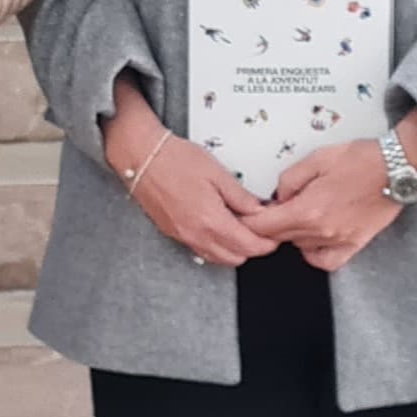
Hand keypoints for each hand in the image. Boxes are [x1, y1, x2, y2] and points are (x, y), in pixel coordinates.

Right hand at [103, 86, 271, 267]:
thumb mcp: (218, 173)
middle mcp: (196, 235)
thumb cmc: (175, 159)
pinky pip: (202, 251)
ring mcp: (184, 237)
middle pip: (236, 258)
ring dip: (234, 248)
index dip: (267, 243)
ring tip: (240, 226)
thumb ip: (241, 198)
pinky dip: (216, 246)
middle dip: (252, 247)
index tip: (275, 233)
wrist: (141, 158)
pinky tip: (219, 226)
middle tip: (260, 228)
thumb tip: (260, 211)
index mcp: (211, 221)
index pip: (249, 246)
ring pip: (218, 258)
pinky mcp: (174, 233)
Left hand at [253, 137, 404, 269]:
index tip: (246, 213)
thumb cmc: (359, 159)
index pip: (263, 227)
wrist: (397, 168)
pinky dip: (313, 252)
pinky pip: (324, 261)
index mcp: (307, 210)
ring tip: (298, 213)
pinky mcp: (354, 245)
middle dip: (268, 225)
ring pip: (298, 247)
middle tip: (271, 209)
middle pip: (278, 239)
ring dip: (291, 234)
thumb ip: (288, 181)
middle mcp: (320, 232)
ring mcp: (338, 241)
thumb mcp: (315, 158)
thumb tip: (277, 198)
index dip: (249, 221)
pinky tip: (312, 237)